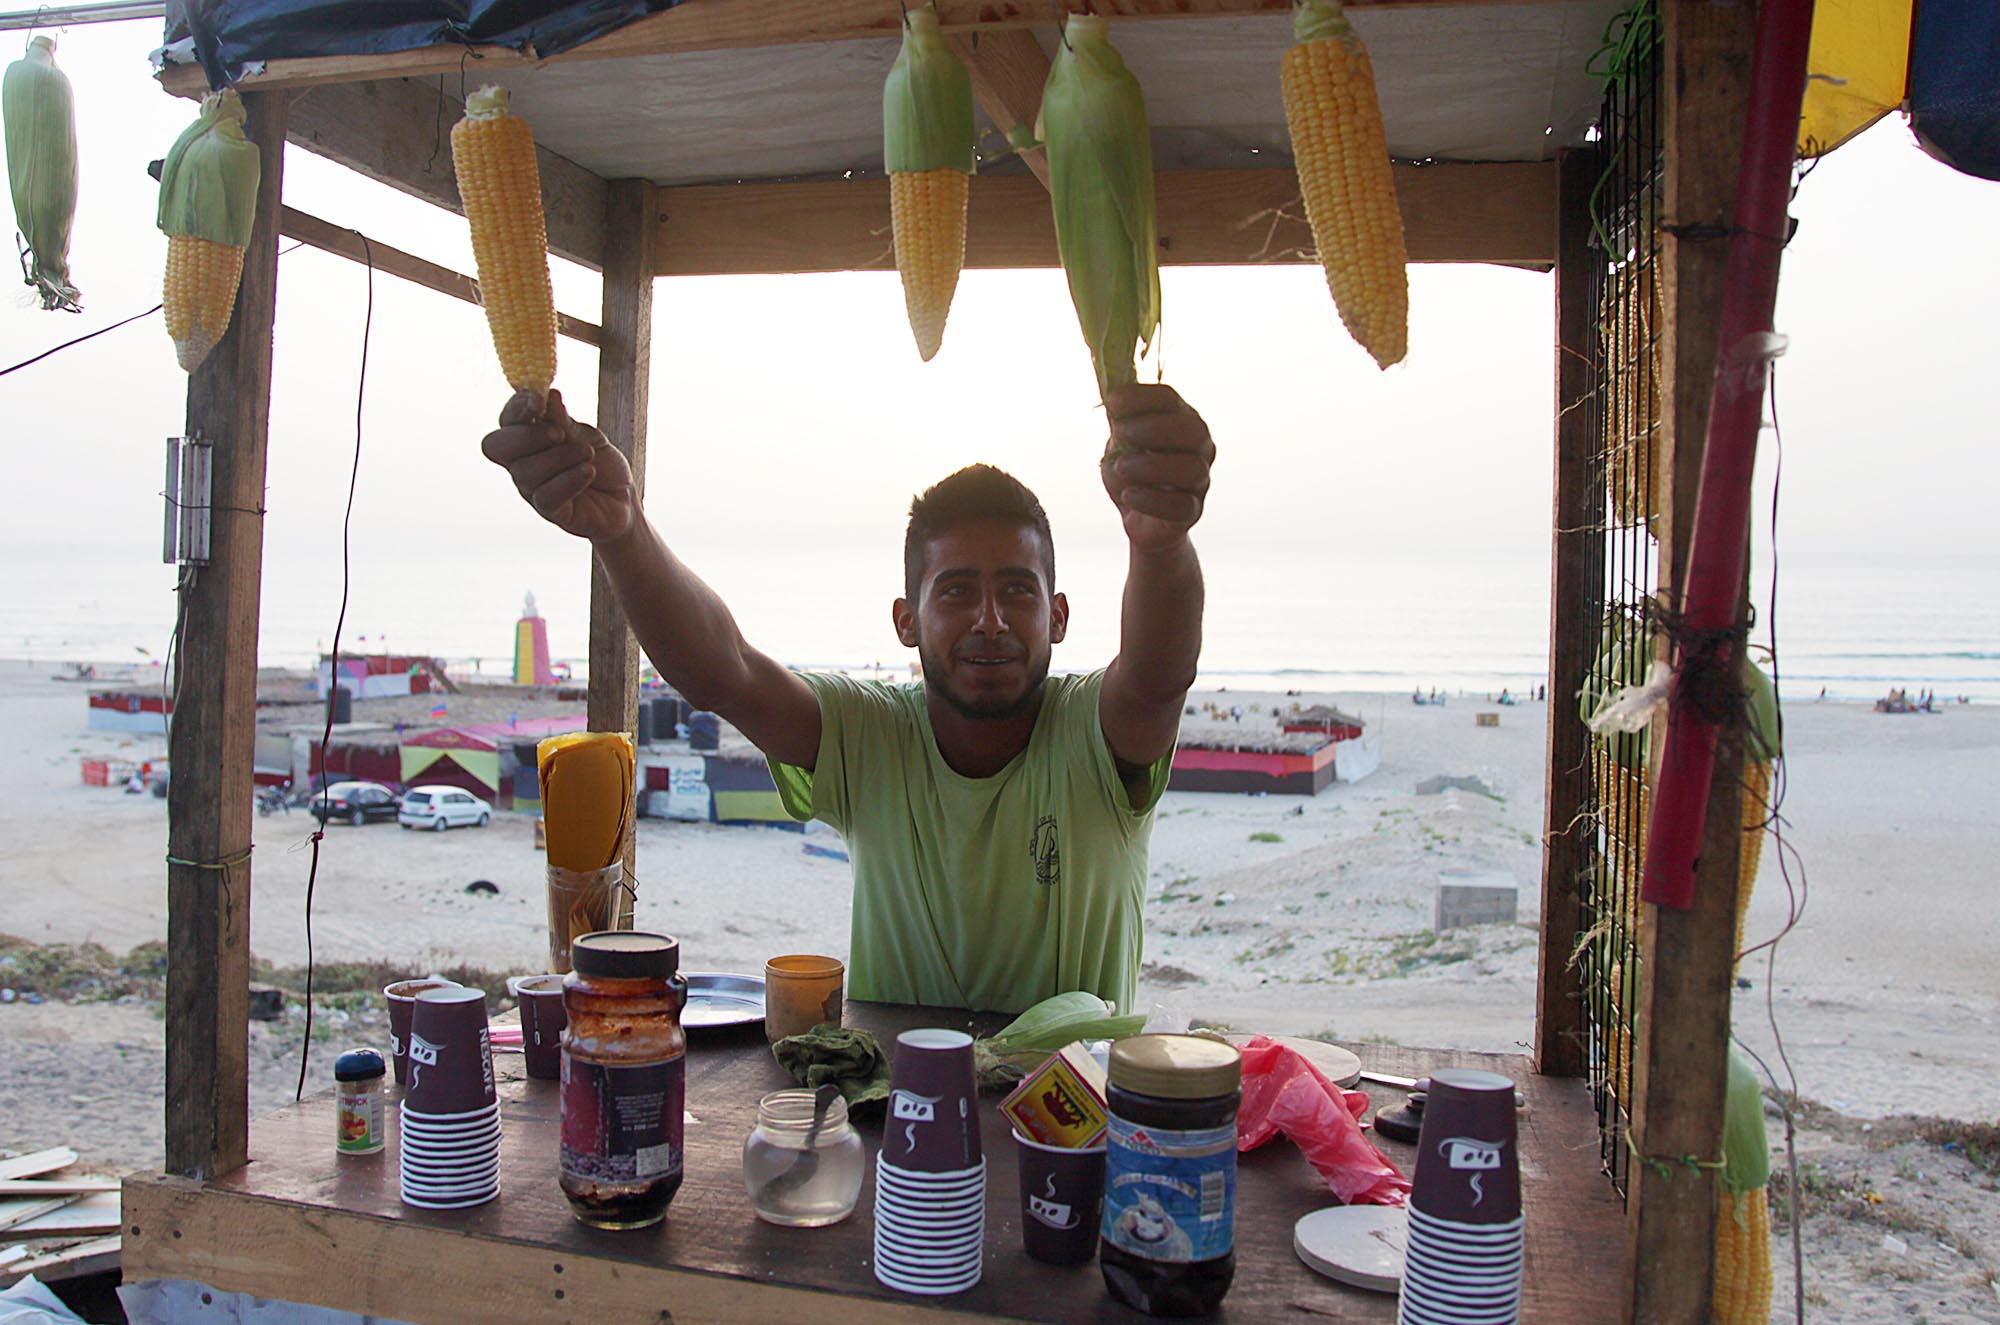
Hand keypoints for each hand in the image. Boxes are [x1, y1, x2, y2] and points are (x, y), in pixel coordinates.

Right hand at [481, 388, 636, 543]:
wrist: (624, 498)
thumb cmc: (600, 463)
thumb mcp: (587, 435)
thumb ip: (564, 420)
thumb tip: (549, 395)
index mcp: (527, 438)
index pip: (506, 420)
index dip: (516, 408)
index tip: (538, 399)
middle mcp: (522, 463)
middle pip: (497, 447)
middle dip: (527, 436)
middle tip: (558, 433)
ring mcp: (532, 489)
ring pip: (526, 472)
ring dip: (560, 458)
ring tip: (588, 454)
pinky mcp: (550, 511)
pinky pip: (545, 497)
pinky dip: (568, 480)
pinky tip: (588, 471)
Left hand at [1099, 384, 1213, 552]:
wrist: (1138, 518)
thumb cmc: (1132, 473)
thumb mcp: (1121, 442)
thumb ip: (1120, 419)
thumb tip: (1111, 390)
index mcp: (1181, 421)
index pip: (1171, 399)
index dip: (1142, 397)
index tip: (1113, 403)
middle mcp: (1199, 448)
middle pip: (1193, 430)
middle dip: (1154, 428)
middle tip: (1121, 433)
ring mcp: (1199, 481)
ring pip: (1191, 469)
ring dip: (1152, 465)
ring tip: (1121, 467)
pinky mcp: (1192, 512)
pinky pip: (1182, 506)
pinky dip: (1152, 499)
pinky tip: (1128, 494)